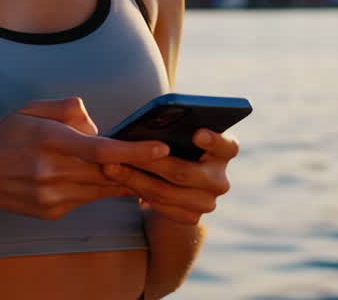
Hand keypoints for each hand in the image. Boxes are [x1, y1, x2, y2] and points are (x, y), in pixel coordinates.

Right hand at [0, 97, 170, 220]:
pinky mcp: (53, 211)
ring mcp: (52, 196)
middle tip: (159, 157)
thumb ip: (67, 109)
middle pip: (108, 172)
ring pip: (102, 189)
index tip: (161, 148)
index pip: (101, 149)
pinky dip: (95, 188)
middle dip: (135, 166)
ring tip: (130, 166)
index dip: (135, 151)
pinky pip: (86, 199)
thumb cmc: (6, 137)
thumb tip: (97, 125)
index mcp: (48, 140)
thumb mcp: (31, 110)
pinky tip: (91, 177)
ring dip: (119, 178)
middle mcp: (52, 171)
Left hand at [101, 128, 238, 225]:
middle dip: (150, 162)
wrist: (172, 183)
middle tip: (124, 153)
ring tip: (110, 166)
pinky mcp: (193, 217)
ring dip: (135, 179)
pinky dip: (139, 192)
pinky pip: (162, 207)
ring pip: (168, 192)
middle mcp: (220, 179)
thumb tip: (150, 122)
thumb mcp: (176, 134)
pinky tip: (119, 181)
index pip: (227, 145)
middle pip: (185, 172)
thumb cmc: (172, 145)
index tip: (196, 133)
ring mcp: (209, 201)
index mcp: (224, 151)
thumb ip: (172, 126)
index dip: (214, 140)